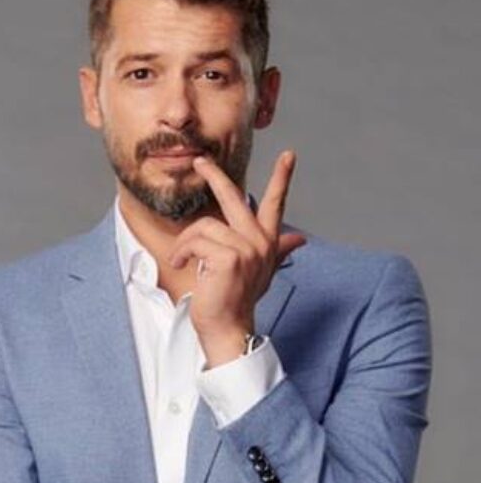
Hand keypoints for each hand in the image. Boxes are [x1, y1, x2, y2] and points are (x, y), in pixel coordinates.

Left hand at [167, 150, 305, 366]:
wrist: (228, 327)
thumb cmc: (237, 298)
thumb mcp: (261, 271)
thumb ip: (279, 250)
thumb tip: (299, 238)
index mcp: (266, 242)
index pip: (276, 204)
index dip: (282, 178)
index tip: (288, 155)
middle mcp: (260, 242)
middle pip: (235, 198)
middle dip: (215, 176)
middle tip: (201, 161)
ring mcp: (246, 248)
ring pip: (204, 225)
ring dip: (186, 243)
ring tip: (182, 259)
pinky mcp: (229, 257)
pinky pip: (196, 240)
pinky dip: (183, 252)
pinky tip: (182, 264)